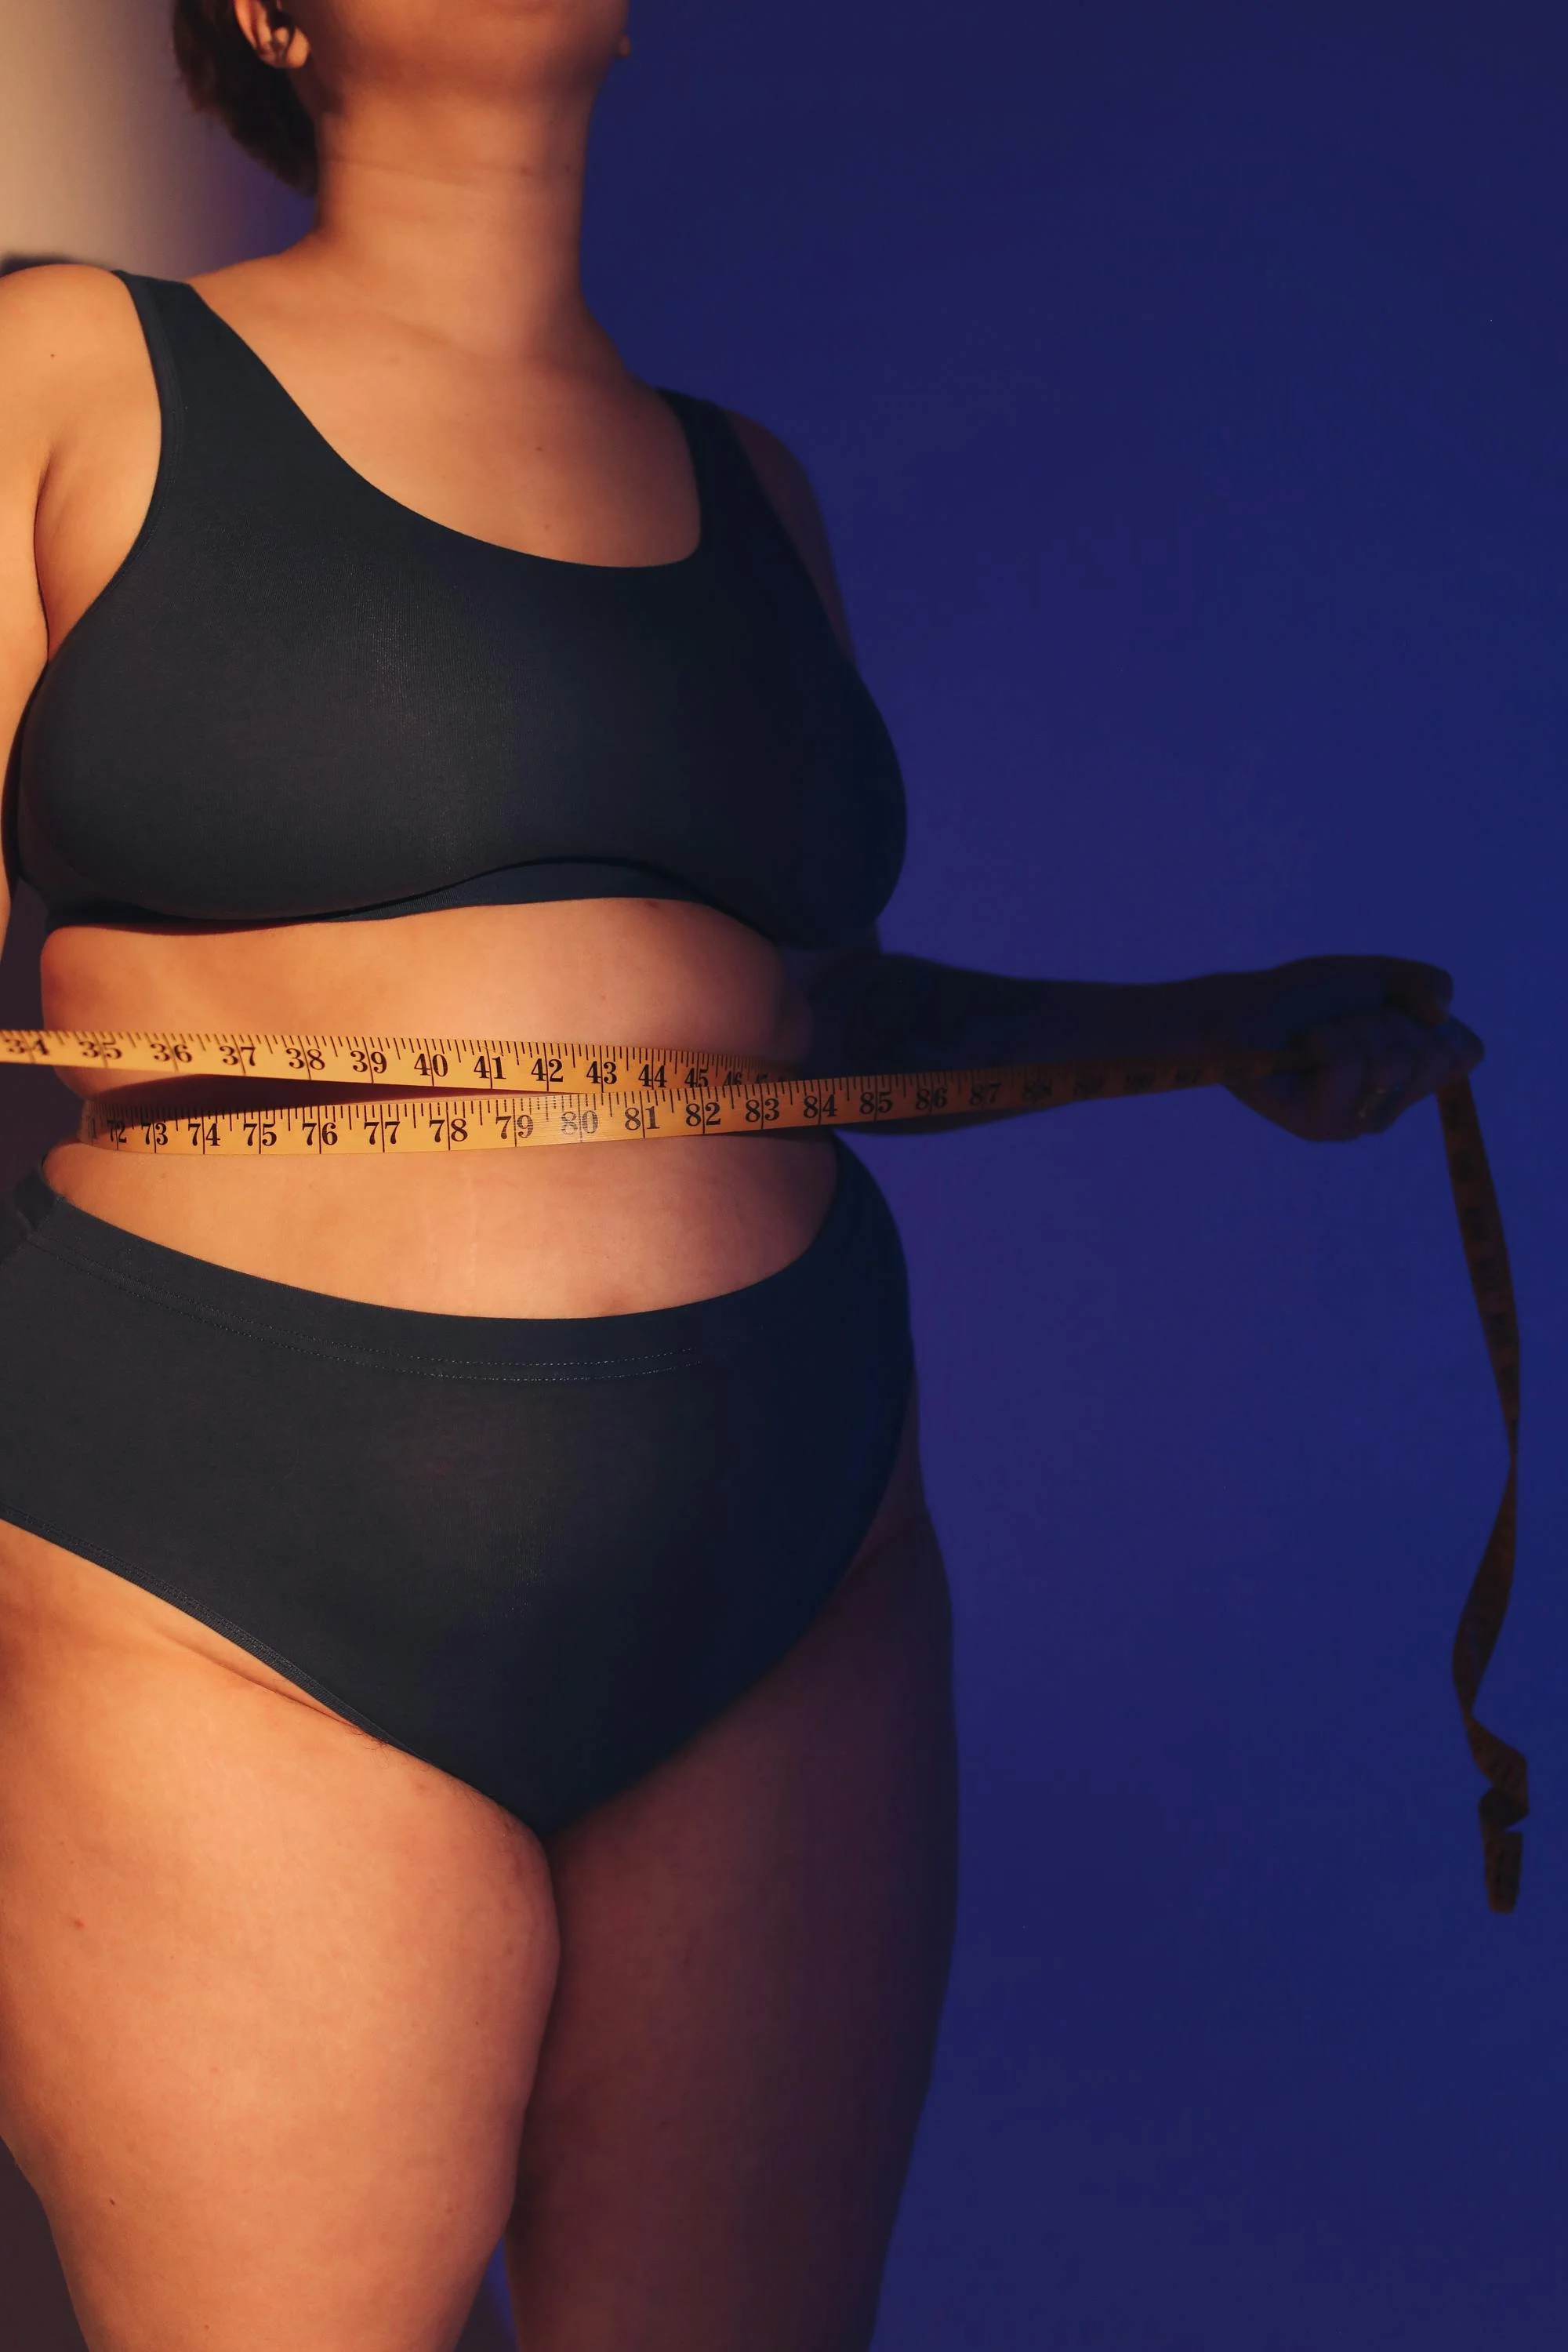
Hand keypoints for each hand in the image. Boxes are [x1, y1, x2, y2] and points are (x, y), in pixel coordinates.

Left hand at [1216, 955, 1484, 1141]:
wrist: (1244, 1009)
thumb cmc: (1306, 997)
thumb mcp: (1377, 975)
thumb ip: (1424, 981)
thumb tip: (1442, 1014)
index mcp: (1411, 1076)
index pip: (1466, 1053)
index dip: (1434, 1020)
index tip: (1392, 1008)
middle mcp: (1389, 1105)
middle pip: (1431, 1057)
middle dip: (1386, 1020)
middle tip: (1346, 1022)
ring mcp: (1356, 1121)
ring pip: (1392, 1063)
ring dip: (1352, 1028)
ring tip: (1319, 1035)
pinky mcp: (1319, 1126)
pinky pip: (1349, 1065)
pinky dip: (1326, 1039)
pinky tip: (1303, 1049)